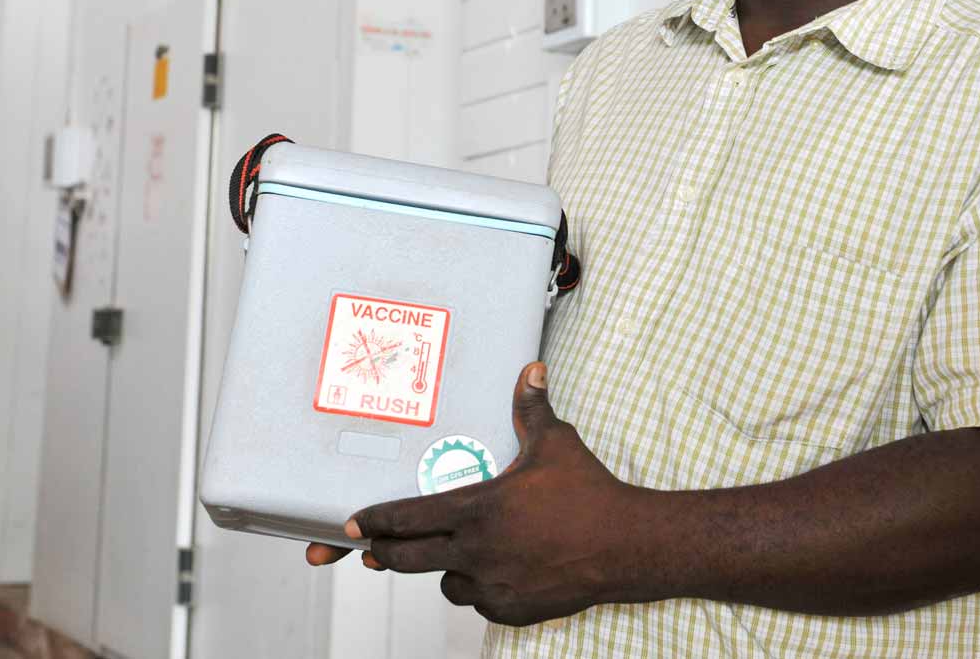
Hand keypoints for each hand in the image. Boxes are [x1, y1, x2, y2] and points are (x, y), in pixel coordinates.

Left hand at [306, 362, 641, 625]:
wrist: (626, 545)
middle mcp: (477, 551)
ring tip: (453, 554)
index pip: (408, 518)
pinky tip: (492, 572)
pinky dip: (479, 589)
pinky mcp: (512, 609)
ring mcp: (493, 585)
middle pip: (408, 560)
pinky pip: (479, 602)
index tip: (353, 523)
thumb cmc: (590, 492)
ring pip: (446, 583)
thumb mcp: (556, 442)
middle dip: (385, 553)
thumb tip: (531, 370)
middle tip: (372, 549)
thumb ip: (531, 409)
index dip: (375, 521)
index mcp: (477, 509)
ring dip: (443, 569)